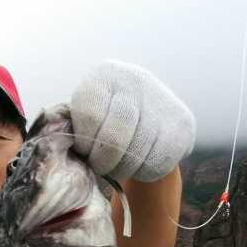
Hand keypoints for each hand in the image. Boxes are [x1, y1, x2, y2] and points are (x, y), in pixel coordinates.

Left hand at [71, 60, 194, 181]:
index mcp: (105, 75)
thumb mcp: (83, 114)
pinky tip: (140, 162)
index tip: (85, 151)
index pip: (90, 117)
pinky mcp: (183, 123)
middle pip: (115, 139)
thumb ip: (72, 125)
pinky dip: (145, 172)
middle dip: (104, 161)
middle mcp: (136, 80)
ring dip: (124, 169)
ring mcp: (163, 100)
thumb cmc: (102, 121)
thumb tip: (63, 146)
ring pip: (138, 154)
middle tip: (101, 166)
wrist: (145, 116)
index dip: (85, 144)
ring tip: (119, 164)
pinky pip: (159, 163)